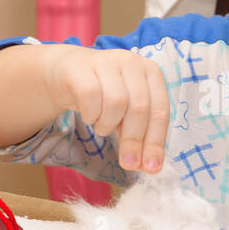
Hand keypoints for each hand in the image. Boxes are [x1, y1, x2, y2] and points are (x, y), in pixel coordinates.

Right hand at [47, 47, 170, 172]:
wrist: (68, 72)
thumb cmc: (104, 94)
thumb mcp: (127, 114)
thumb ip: (140, 135)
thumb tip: (149, 165)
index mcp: (151, 73)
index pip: (160, 110)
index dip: (156, 142)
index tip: (151, 167)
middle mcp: (132, 63)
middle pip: (140, 108)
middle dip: (134, 141)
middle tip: (128, 163)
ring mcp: (107, 61)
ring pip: (116, 103)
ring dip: (108, 124)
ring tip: (102, 126)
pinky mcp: (83, 67)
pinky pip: (90, 97)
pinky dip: (91, 114)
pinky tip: (89, 116)